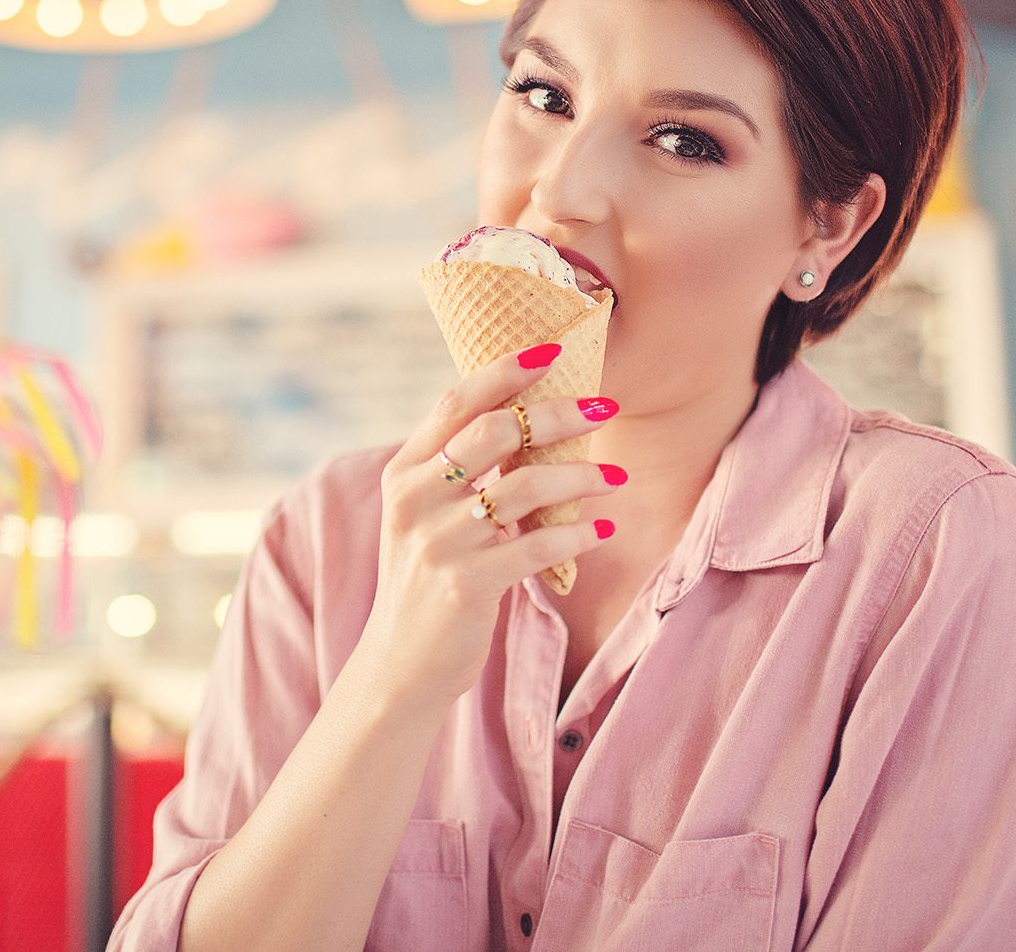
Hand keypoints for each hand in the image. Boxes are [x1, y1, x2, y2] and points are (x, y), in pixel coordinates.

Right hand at [357, 343, 624, 711]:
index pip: (455, 402)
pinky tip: (602, 529)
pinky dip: (576, 536)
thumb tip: (526, 416)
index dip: (505, 370)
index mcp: (404, 472)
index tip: (552, 350)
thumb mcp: (425, 515)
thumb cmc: (428, 579)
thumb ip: (457, 469)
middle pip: (494, 432)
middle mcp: (415, 499)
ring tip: (614, 475)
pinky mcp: (466, 585)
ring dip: (578, 475)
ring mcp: (438, 542)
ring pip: (522, 487)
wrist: (401, 665)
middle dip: (556, 414)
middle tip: (604, 407)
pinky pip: (535, 548)